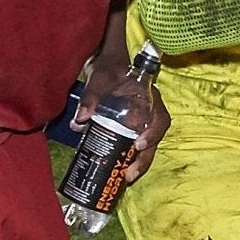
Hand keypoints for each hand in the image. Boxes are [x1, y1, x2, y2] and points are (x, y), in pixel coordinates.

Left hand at [73, 52, 170, 181]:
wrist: (105, 62)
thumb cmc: (109, 66)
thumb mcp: (99, 77)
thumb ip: (91, 96)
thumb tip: (80, 120)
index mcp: (149, 98)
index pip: (160, 118)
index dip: (153, 134)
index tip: (139, 145)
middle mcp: (148, 112)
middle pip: (154, 138)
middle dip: (144, 159)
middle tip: (130, 174)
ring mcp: (140, 121)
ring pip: (146, 145)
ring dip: (138, 163)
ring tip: (125, 177)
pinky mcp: (129, 127)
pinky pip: (131, 144)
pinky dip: (126, 158)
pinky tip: (116, 170)